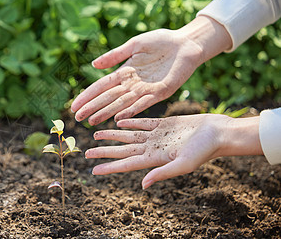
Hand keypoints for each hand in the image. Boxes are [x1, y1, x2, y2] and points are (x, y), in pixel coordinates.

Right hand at [71, 29, 201, 124]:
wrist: (186, 43)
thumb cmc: (161, 41)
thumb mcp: (134, 45)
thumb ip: (115, 55)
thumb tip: (93, 65)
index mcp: (126, 73)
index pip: (102, 86)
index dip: (88, 96)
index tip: (74, 106)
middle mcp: (133, 84)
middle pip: (108, 98)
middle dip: (93, 108)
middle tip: (78, 118)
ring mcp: (146, 89)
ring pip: (122, 104)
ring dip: (107, 113)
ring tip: (93, 122)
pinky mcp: (161, 92)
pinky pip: (144, 103)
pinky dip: (131, 111)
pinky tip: (119, 118)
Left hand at [85, 114, 261, 188]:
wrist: (218, 133)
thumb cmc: (204, 151)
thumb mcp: (183, 164)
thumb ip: (162, 173)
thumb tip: (143, 185)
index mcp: (155, 159)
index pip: (126, 163)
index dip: (109, 167)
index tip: (93, 169)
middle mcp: (153, 148)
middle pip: (123, 149)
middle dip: (105, 151)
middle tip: (87, 152)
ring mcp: (158, 135)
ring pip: (129, 134)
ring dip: (113, 134)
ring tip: (97, 135)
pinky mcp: (164, 123)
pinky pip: (143, 121)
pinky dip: (130, 120)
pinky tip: (119, 120)